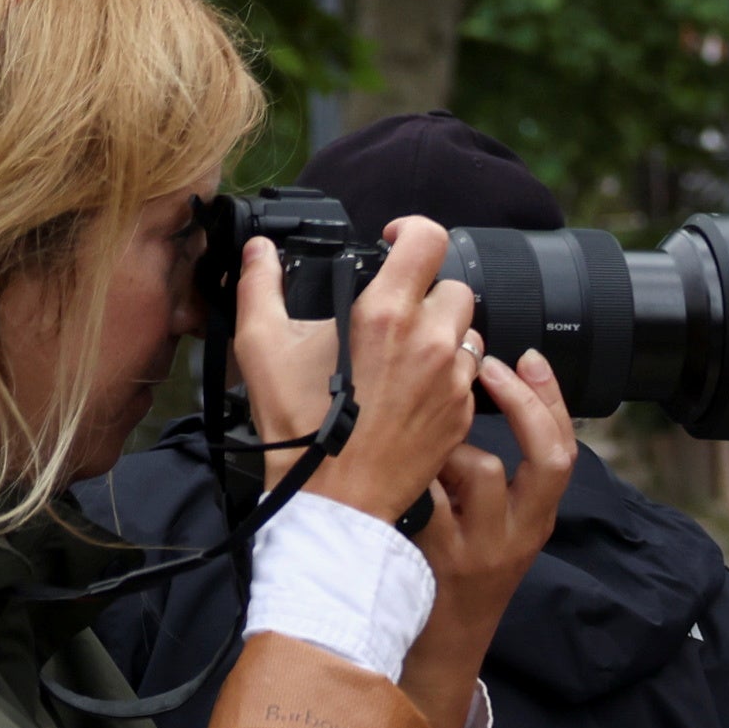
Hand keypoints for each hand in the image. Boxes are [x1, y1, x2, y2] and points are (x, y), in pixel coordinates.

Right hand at [239, 218, 478, 519]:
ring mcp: (452, 379)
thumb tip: (258, 250)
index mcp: (386, 314)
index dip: (412, 231)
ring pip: (469, 331)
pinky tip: (414, 388)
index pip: (429, 239)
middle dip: (428, 291)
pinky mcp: (462, 412)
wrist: (334, 496)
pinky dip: (449, 373)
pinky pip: (470, 375)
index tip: (395, 243)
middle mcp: (430, 341)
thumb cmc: (298, 425)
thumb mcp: (262, 346)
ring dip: (443, 333)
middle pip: (455, 286)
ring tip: (405, 352)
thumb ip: (261, 286)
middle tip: (396, 310)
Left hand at [405, 348, 570, 727]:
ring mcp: (482, 543)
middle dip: (522, 402)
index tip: (529, 359)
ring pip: (481, 468)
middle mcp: (519, 531)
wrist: (437, 642)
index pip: (564, 450)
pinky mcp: (440, 552)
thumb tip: (471, 400)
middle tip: (487, 367)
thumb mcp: (495, 528)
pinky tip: (396, 475)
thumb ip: (494, 476)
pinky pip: (430, 491)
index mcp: (535, 520)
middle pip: (548, 457)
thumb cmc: (458, 573)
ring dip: (449, 444)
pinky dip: (413, 474)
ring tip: (424, 449)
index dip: (551, 400)